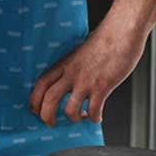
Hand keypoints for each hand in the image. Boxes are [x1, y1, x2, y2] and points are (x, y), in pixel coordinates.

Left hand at [28, 20, 145, 125]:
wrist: (121, 31)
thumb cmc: (105, 39)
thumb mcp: (81, 52)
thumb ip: (74, 66)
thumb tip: (71, 80)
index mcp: (65, 62)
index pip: (42, 82)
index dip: (35, 98)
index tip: (35, 109)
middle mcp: (72, 72)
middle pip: (49, 98)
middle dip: (46, 116)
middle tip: (51, 123)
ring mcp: (86, 80)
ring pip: (70, 109)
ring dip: (74, 118)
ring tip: (81, 116)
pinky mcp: (102, 86)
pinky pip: (94, 111)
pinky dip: (94, 118)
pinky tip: (97, 116)